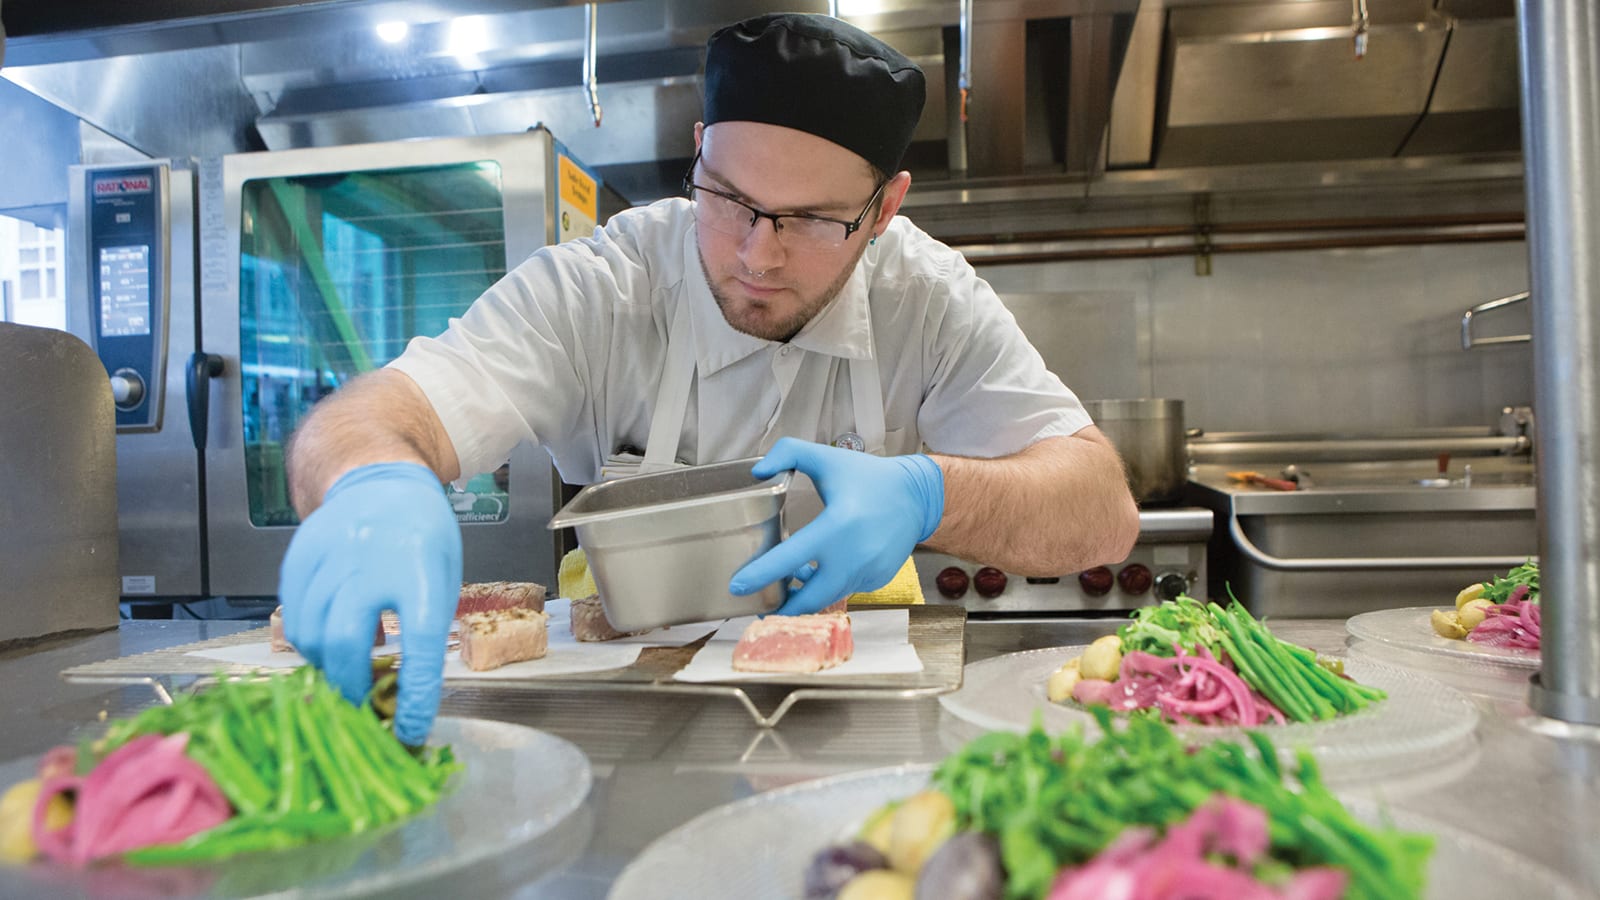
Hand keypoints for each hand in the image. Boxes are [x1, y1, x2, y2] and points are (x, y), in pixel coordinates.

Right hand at [278, 462, 460, 744]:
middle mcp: (370, 559)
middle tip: (361, 703)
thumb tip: (402, 695)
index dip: (415, 693)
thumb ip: (423, 628)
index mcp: (420, 567)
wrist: (380, 480)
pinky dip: (309, 641)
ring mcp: (328, 554)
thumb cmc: (422, 537)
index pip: (419, 642)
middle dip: (350, 684)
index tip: (410, 729)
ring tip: (344, 673)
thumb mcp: (441, 577)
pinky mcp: (298, 556)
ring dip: (327, 666)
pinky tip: (326, 641)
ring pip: (311, 632)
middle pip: (346, 640)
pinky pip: (293, 615)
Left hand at [729, 438, 943, 614]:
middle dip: (782, 607)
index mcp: (837, 526)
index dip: (761, 575)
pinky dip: (829, 586)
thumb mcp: (827, 457)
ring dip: (805, 594)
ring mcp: (868, 572)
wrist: (916, 496)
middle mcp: (853, 556)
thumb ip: (788, 453)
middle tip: (758, 605)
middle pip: (809, 598)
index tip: (737, 587)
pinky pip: (845, 590)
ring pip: (827, 596)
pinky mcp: (877, 580)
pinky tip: (821, 569)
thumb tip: (758, 472)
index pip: (790, 559)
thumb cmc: (868, 477)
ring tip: (790, 580)